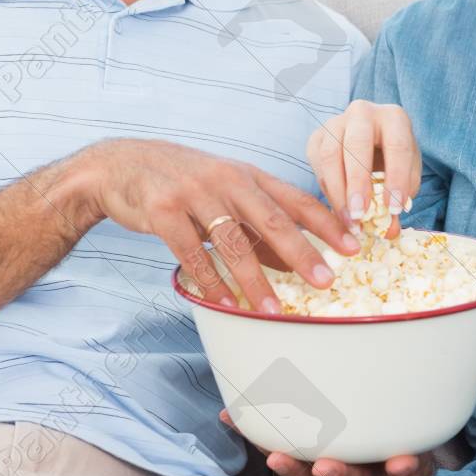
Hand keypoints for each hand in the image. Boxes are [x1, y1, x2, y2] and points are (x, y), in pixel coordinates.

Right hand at [81, 137, 360, 312]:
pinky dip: (211, 282)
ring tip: (275, 311)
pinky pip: (192, 253)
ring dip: (256, 281)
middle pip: (272, 219)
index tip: (354, 245)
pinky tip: (225, 303)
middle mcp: (227, 180)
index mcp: (248, 175)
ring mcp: (194, 193)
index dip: (327, 223)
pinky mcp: (163, 211)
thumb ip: (258, 226)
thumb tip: (296, 264)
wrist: (121, 164)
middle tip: (326, 281)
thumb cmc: (183, 183)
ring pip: (233, 242)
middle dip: (302, 252)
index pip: (296, 199)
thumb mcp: (225, 194)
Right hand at [220, 408, 434, 475]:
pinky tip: (405, 459)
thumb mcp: (308, 464)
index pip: (295, 471)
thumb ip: (274, 438)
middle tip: (298, 463)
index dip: (285, 465)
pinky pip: (405, 473)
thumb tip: (227, 412)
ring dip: (348, 474)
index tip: (273, 456)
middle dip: (311, 471)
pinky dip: (405, 466)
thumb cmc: (343, 470)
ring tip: (336, 466)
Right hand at [307, 100, 420, 239]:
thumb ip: (399, 201)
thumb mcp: (405, 177)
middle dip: (358, 182)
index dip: (396, 178)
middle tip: (360, 214)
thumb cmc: (392, 160)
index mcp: (394, 118)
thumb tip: (389, 231)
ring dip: (337, 191)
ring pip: (330, 154)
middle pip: (357, 144)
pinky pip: (316, 162)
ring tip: (347, 219)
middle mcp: (363, 112)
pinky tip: (337, 208)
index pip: (397, 146)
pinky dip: (325, 188)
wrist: (371, 143)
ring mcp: (336, 122)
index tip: (394, 208)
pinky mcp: (317, 136)